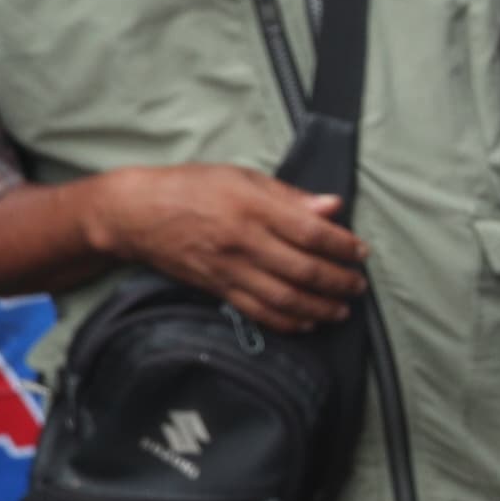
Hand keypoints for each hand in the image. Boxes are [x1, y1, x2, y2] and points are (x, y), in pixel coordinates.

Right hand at [79, 165, 367, 329]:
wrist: (138, 213)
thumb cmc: (192, 187)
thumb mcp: (242, 178)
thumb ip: (290, 196)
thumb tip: (333, 206)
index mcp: (252, 207)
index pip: (310, 231)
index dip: (341, 245)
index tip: (361, 251)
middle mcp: (242, 241)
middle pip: (302, 269)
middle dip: (337, 281)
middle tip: (358, 285)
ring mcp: (229, 269)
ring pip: (284, 297)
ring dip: (319, 308)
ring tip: (341, 309)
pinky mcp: (217, 289)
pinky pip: (257, 312)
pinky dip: (286, 321)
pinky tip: (307, 323)